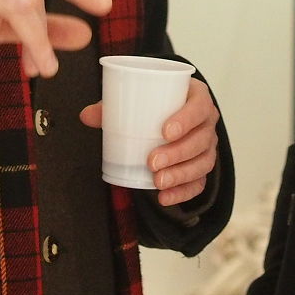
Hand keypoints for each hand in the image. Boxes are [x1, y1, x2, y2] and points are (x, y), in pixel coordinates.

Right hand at [0, 0, 110, 77]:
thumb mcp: (6, 23)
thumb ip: (43, 26)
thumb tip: (84, 34)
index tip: (105, 5)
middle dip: (45, 32)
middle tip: (47, 66)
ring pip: (25, 1)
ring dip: (37, 40)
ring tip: (39, 68)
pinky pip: (5, 5)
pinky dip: (27, 33)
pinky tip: (35, 56)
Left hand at [80, 77, 219, 206]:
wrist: (172, 111)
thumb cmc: (156, 102)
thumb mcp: (137, 98)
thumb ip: (112, 106)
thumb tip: (86, 116)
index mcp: (197, 97)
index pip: (199, 107)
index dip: (186, 119)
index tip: (165, 131)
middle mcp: (208, 121)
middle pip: (201, 139)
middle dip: (178, 153)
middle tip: (152, 162)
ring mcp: (208, 145)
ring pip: (203, 162)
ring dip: (181, 174)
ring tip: (157, 182)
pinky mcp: (203, 165)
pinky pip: (200, 182)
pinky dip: (184, 192)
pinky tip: (165, 198)